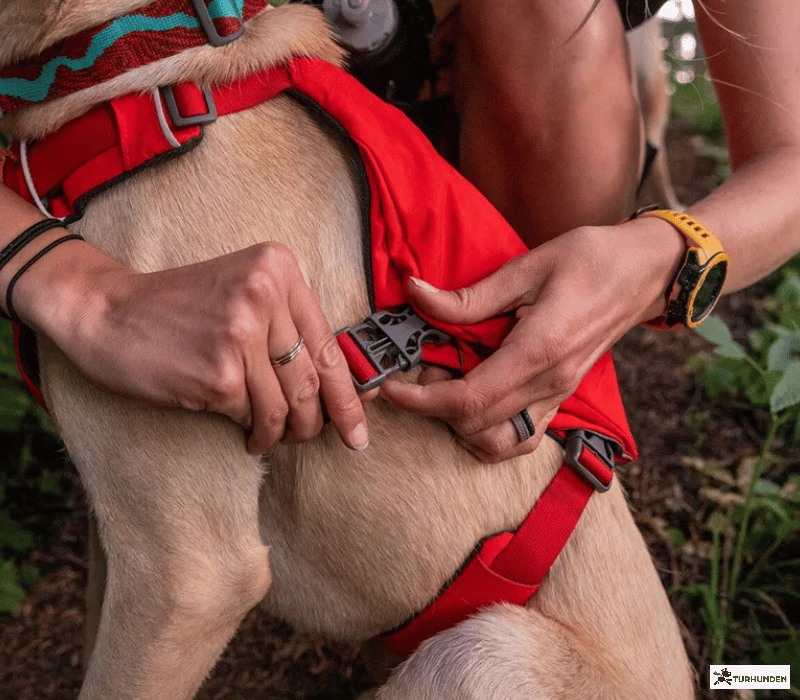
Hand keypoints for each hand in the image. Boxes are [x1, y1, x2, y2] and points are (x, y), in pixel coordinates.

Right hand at [22, 240, 367, 453]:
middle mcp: (264, 294)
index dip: (349, 394)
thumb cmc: (179, 307)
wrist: (107, 311)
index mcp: (278, 268)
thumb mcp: (242, 293)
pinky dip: (253, 433)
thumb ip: (288, 327)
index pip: (328, 344)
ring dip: (282, 433)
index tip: (359, 428)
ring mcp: (241, 334)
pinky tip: (245, 434)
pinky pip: (253, 416)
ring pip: (286, 405)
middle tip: (312, 439)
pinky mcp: (219, 373)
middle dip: (318, 422)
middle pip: (312, 379)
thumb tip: (338, 387)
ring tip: (270, 437)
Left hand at [380, 220, 683, 462]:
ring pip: (500, 445)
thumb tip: (416, 292)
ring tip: (449, 388)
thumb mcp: (527, 267)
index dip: (421, 401)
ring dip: (463, 427)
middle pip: (477, 426)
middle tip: (422, 370)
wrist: (646, 272)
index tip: (391, 388)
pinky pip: (523, 438)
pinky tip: (476, 402)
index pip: (469, 399)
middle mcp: (549, 383)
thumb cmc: (591, 260)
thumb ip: (469, 295)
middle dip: (435, 408)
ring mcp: (559, 395)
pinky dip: (490, 434)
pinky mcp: (563, 397)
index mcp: (538, 350)